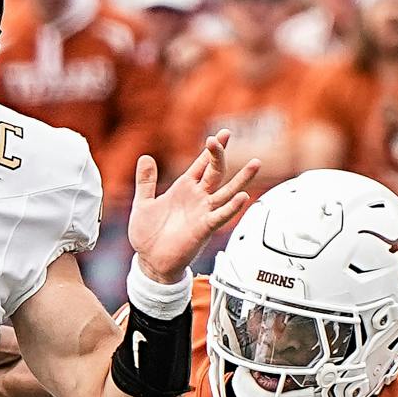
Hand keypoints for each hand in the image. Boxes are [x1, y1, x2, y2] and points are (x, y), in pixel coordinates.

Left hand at [125, 134, 263, 283]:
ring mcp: (203, 212)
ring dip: (241, 179)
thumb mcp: (143, 203)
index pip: (201, 164)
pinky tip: (243, 197)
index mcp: (183, 189)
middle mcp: (197, 198)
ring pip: (226, 192)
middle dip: (219, 154)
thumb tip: (145, 157)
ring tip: (255, 163)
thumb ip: (145, 181)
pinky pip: (220, 216)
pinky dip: (231, 207)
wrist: (149, 262)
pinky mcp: (204, 229)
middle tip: (224, 137)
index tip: (222, 134)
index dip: (211, 150)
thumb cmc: (148, 235)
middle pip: (215, 171)